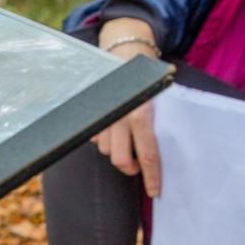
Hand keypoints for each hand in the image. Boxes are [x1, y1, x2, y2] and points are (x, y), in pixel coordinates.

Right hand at [94, 17, 161, 196]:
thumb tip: (153, 149)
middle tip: (137, 167)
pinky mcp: (90, 117)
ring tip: (124, 139)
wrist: (121, 52)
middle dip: (130, 168)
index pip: (147, 154)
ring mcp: (102, 119)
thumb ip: (153, 120)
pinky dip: (104, 138)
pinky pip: (95, 139)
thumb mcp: (155, 96)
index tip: (155, 193)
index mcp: (140, 114)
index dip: (151, 177)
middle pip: (121, 160)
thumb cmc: (144, 75)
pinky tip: (110, 126)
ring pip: (107, 151)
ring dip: (117, 150)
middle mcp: (120, 119)